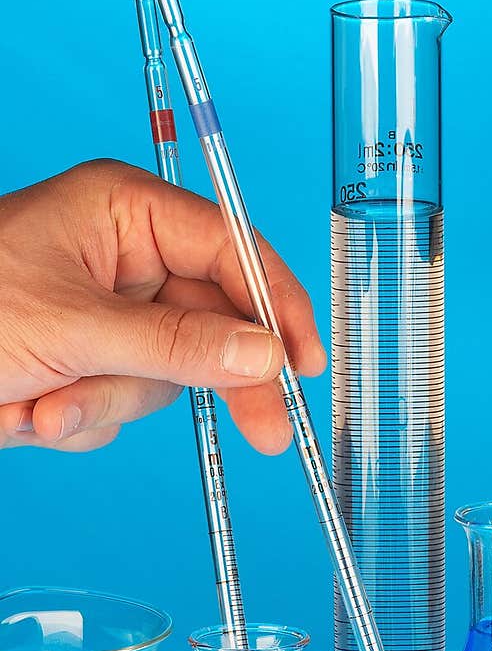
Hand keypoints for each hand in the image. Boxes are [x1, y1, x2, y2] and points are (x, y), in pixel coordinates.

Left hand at [0, 160, 324, 453]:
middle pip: (211, 325)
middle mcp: (123, 258)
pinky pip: (119, 403)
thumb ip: (177, 346)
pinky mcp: (85, 359)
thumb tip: (263, 356)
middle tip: (268, 437)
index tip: (305, 362)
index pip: (232, 253)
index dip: (277, 307)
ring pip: (162, 377)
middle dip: (205, 382)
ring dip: (104, 404)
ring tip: (44, 406)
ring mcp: (105, 313)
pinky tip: (28, 410)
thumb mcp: (75, 329)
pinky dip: (77, 418)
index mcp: (125, 213)